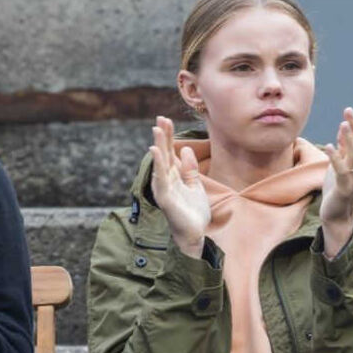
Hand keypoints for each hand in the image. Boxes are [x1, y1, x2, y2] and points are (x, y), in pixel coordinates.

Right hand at [149, 116, 211, 257]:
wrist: (195, 234)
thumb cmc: (193, 213)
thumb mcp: (196, 186)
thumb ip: (190, 169)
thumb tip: (186, 150)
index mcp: (174, 176)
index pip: (171, 152)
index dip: (169, 136)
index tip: (167, 119)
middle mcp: (166, 180)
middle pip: (164, 154)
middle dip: (163, 136)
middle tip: (160, 118)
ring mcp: (164, 188)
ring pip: (160, 163)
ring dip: (159, 146)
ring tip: (157, 129)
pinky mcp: (165, 198)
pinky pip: (160, 178)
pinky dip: (158, 164)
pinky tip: (156, 151)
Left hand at [320, 106, 352, 255]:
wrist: (336, 215)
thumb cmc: (337, 189)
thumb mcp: (339, 164)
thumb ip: (343, 148)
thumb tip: (344, 128)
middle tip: (349, 110)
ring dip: (349, 139)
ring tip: (343, 123)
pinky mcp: (344, 188)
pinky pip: (341, 170)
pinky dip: (335, 157)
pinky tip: (328, 146)